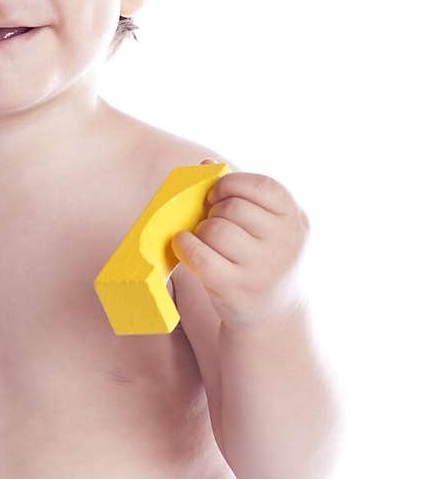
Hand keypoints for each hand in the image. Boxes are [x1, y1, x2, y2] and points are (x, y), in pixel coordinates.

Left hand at [171, 160, 309, 329]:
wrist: (275, 316)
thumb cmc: (264, 260)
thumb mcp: (269, 227)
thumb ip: (243, 193)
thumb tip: (206, 163)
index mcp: (295, 219)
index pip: (262, 186)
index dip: (232, 183)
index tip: (217, 195)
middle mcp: (284, 243)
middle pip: (233, 207)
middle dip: (214, 211)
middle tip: (212, 222)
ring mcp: (262, 268)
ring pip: (215, 230)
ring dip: (201, 231)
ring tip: (205, 240)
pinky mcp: (236, 289)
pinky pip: (200, 256)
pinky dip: (185, 246)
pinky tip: (183, 245)